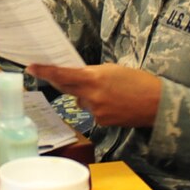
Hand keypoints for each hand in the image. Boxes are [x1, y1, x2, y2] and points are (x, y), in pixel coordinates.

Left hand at [29, 62, 162, 129]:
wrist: (157, 104)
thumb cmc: (138, 82)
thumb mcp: (112, 70)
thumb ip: (91, 73)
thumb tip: (74, 76)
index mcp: (94, 79)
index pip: (63, 75)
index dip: (45, 71)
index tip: (31, 67)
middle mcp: (91, 97)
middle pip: (66, 88)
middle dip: (60, 81)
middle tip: (53, 73)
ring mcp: (96, 112)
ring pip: (80, 100)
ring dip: (86, 94)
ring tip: (108, 90)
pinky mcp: (101, 122)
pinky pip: (91, 111)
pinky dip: (96, 105)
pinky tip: (112, 102)